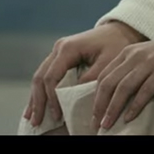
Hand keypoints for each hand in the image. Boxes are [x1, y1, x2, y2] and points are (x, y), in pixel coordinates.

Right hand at [25, 21, 145, 128]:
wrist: (120, 31)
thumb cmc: (117, 45)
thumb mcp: (108, 62)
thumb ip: (91, 79)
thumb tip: (74, 98)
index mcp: (68, 48)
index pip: (52, 77)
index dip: (52, 98)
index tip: (57, 116)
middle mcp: (59, 48)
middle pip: (41, 77)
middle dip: (38, 101)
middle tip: (36, 122)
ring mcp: (57, 52)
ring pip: (40, 77)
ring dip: (36, 98)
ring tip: (32, 118)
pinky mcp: (60, 58)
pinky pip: (47, 75)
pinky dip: (41, 91)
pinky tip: (37, 105)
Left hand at [90, 34, 153, 130]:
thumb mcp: (144, 57)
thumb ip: (129, 69)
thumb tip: (114, 94)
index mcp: (127, 52)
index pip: (103, 76)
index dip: (95, 97)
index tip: (93, 113)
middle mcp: (134, 56)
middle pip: (109, 83)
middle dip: (100, 105)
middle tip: (95, 123)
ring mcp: (149, 63)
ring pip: (123, 88)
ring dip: (113, 109)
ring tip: (107, 124)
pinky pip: (145, 91)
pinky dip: (135, 106)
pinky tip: (129, 117)